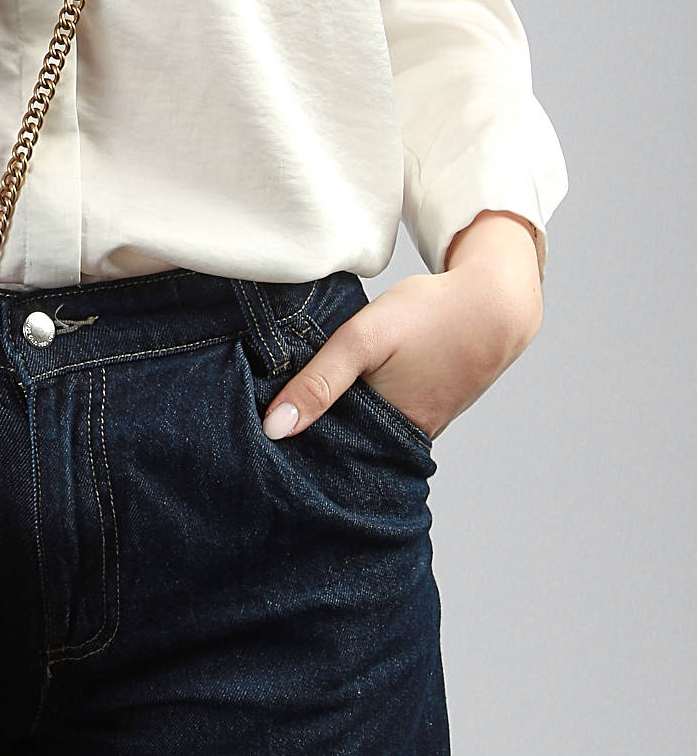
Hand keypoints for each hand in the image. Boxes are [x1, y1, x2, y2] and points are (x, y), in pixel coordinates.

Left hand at [261, 212, 543, 442]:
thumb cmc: (429, 315)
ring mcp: (420, 425)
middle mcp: (405, 440)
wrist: (495, 301)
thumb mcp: (363, 338)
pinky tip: (346, 386)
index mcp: (388, 434)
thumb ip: (319, 382)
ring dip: (337, 416)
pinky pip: (384, 416)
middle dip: (313, 433)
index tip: (261, 434)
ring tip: (302, 399)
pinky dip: (363, 403)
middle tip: (271, 414)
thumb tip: (275, 429)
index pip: (325, 454)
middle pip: (344, 445)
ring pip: (363, 429)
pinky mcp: (427, 408)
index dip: (294, 445)